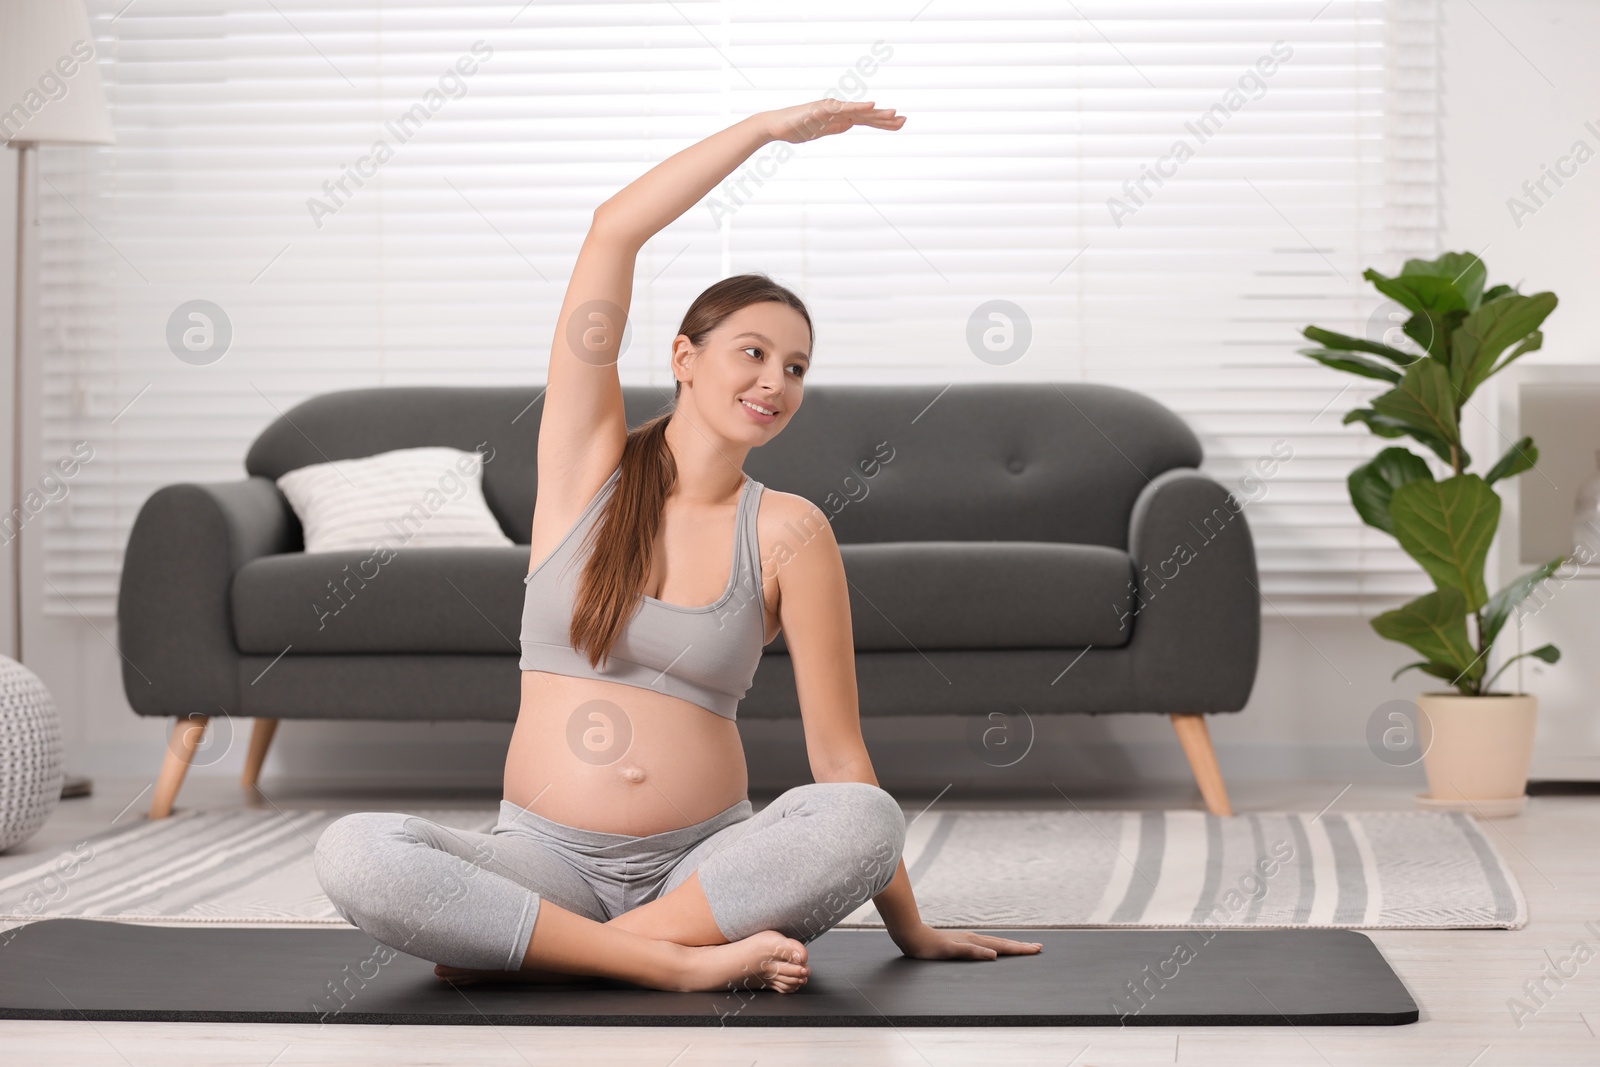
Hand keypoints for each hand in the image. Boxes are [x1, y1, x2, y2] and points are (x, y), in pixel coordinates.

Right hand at [761, 98, 904, 144]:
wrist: (774, 125)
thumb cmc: (795, 128)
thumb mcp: (820, 131)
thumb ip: (834, 127)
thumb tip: (848, 126)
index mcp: (839, 117)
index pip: (866, 120)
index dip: (883, 122)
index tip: (899, 124)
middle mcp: (838, 110)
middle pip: (866, 115)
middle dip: (886, 119)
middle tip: (905, 120)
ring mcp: (831, 108)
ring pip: (858, 111)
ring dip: (877, 113)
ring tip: (895, 114)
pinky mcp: (823, 109)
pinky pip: (844, 109)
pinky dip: (858, 107)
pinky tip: (872, 104)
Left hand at [893, 922, 1042, 960]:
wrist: (912, 936)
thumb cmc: (930, 947)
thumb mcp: (951, 951)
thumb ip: (972, 952)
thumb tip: (994, 954)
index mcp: (975, 941)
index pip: (1002, 946)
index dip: (1019, 949)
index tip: (1036, 949)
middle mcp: (974, 938)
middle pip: (1002, 942)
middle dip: (1020, 946)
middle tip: (1038, 947)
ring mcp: (968, 938)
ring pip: (995, 941)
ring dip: (1010, 944)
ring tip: (1022, 945)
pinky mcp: (961, 941)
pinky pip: (985, 943)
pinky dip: (996, 945)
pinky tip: (995, 948)